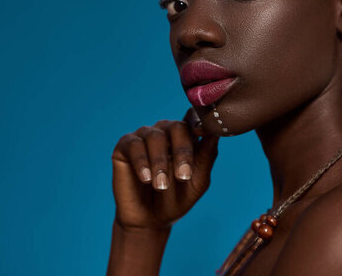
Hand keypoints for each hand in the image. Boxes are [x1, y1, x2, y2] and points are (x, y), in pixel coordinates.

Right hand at [111, 108, 218, 230]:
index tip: (203, 132)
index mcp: (186, 136)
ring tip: (161, 186)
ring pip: (155, 136)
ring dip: (160, 162)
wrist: (150, 221)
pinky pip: (134, 145)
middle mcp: (165, 131)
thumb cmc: (177, 199)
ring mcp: (144, 136)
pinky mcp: (125, 146)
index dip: (199, 122)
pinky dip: (141, 161)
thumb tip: (215, 133)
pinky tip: (146, 178)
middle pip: (177, 127)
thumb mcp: (198, 181)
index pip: (194, 120)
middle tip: (183, 176)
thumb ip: (207, 156)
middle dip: (182, 151)